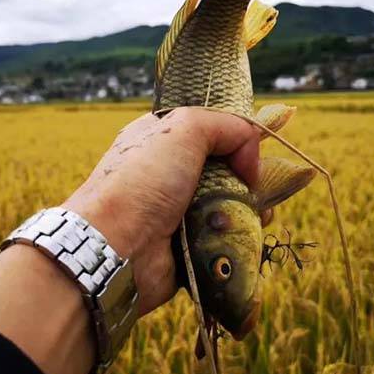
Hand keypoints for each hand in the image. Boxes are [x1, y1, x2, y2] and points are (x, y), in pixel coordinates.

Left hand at [63, 107, 260, 315]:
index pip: (210, 130)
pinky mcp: (190, 245)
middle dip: (249, 178)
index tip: (251, 150)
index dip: (235, 138)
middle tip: (255, 187)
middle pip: (227, 169)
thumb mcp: (183, 128)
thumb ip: (226, 125)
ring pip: (231, 205)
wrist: (116, 247)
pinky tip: (246, 235)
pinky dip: (240, 237)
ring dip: (250, 210)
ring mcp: (180, 211)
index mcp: (163, 139)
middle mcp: (171, 173)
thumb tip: (252, 157)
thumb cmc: (142, 180)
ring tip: (258, 215)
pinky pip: (226, 238)